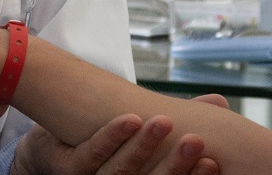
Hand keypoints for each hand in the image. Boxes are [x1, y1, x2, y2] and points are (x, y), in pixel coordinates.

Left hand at [12, 95, 228, 174]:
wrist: (53, 143)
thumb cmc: (108, 139)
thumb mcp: (145, 130)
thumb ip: (181, 118)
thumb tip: (219, 103)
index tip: (212, 162)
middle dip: (174, 167)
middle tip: (196, 144)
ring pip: (121, 172)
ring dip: (144, 148)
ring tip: (163, 122)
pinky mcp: (69, 169)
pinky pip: (91, 154)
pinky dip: (111, 137)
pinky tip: (129, 119)